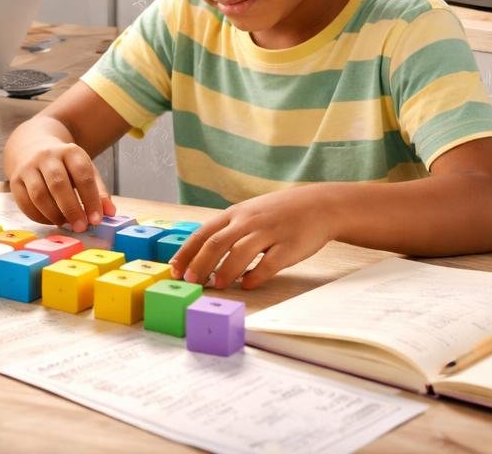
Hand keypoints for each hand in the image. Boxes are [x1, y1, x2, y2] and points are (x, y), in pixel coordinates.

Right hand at [8, 136, 114, 232]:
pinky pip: (25, 203)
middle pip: (58, 184)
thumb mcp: (85, 170)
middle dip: (71, 209)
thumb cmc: (64, 165)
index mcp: (70, 151)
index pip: (82, 174)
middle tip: (80, 227)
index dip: (91, 199)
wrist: (32, 147)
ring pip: (39, 195)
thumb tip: (110, 213)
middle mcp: (47, 156)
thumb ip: (99, 191)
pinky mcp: (15, 180)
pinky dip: (39, 217)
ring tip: (66, 224)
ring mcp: (28, 167)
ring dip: (54, 215)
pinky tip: (50, 221)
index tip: (96, 219)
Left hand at [170, 187, 334, 289]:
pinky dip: (257, 274)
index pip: (203, 233)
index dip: (187, 252)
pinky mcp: (289, 245)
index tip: (173, 269)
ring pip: (241, 252)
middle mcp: (248, 222)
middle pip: (217, 243)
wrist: (318, 205)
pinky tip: (248, 285)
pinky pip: (270, 262)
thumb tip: (200, 257)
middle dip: (200, 263)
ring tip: (216, 285)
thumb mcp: (248, 214)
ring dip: (226, 270)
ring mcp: (269, 232)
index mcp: (235, 215)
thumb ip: (227, 231)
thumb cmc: (277, 214)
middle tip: (190, 282)